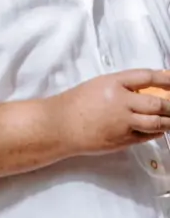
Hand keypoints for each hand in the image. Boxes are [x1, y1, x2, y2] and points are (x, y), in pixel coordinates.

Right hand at [51, 68, 169, 155]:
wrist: (60, 125)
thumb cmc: (77, 103)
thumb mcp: (99, 86)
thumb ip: (123, 86)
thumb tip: (151, 90)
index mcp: (112, 83)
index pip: (147, 77)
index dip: (165, 79)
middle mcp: (120, 102)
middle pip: (158, 103)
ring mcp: (123, 123)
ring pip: (158, 122)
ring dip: (169, 120)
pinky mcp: (124, 140)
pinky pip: (148, 135)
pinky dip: (157, 130)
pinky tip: (159, 127)